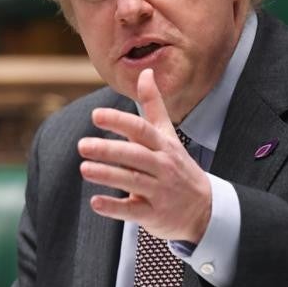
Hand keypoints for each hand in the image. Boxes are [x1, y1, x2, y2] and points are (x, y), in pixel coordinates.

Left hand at [78, 68, 212, 242]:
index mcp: (164, 146)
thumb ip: (153, 105)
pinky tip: (95, 202)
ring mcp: (160, 192)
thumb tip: (145, 72)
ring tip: (84, 168)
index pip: (142, 130)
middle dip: (109, 150)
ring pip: (133, 181)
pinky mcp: (154, 215)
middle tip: (82, 145)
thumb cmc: (178, 167)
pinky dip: (114, 207)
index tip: (96, 115)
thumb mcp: (168, 136)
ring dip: (108, 175)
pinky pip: (133, 211)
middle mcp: (163, 167)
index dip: (119, 121)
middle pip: (135, 155)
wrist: (204, 209)